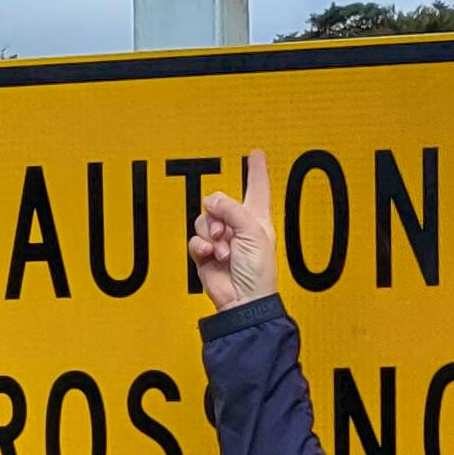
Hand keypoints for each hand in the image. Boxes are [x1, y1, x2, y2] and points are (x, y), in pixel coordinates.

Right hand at [190, 149, 277, 308]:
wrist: (243, 300)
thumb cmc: (257, 272)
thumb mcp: (252, 232)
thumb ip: (232, 210)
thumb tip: (212, 202)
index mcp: (256, 218)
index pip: (257, 187)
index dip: (256, 170)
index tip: (256, 154)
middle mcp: (238, 226)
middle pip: (219, 201)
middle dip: (218, 213)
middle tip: (224, 229)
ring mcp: (221, 240)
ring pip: (203, 220)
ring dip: (211, 234)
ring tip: (222, 250)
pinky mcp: (206, 253)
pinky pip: (195, 239)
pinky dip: (201, 246)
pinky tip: (211, 255)